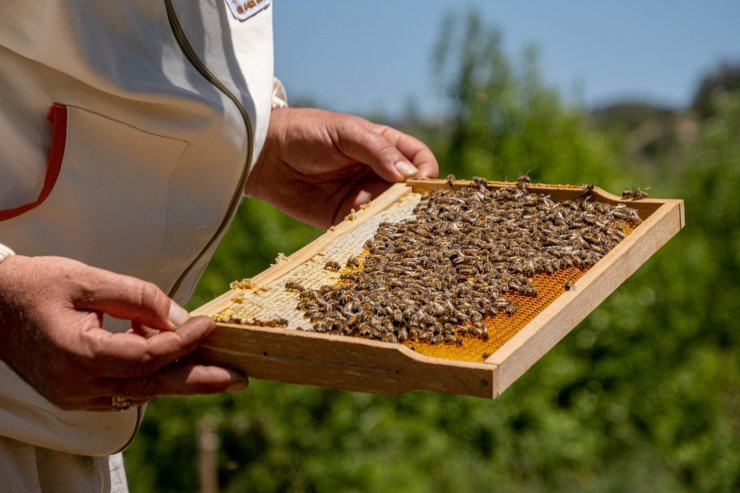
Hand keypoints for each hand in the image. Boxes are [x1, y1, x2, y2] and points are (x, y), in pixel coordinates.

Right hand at [0, 255, 246, 410]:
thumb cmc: (36, 286)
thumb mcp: (88, 279)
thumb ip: (139, 298)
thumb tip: (180, 318)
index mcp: (77, 354)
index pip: (147, 355)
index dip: (184, 342)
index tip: (210, 325)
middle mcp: (77, 384)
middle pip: (151, 384)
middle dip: (199, 380)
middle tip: (238, 378)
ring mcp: (75, 395)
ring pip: (140, 390)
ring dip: (178, 377)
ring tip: (217, 368)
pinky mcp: (76, 394)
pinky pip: (124, 390)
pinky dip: (151, 376)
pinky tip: (172, 359)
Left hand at [246, 107, 438, 227]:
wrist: (265, 155)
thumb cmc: (306, 133)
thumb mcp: (346, 133)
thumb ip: (377, 150)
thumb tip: (410, 174)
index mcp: (384, 147)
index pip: (418, 159)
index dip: (425, 170)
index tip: (422, 181)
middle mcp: (378, 174)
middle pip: (409, 191)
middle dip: (414, 201)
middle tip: (412, 210)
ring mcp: (363, 198)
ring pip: (391, 213)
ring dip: (395, 221)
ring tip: (394, 226)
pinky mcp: (344, 219)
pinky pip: (365, 229)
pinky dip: (372, 234)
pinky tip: (374, 237)